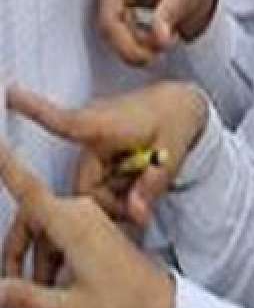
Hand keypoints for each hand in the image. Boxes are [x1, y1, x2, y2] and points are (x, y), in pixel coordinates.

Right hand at [0, 140, 174, 307]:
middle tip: (11, 283)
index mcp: (74, 222)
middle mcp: (82, 213)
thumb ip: (25, 299)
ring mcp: (91, 219)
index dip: (7, 166)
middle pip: (31, 217)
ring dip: (34, 259)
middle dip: (17, 251)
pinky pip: (60, 234)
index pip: (28, 189)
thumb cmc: (126, 307)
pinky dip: (50, 257)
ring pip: (45, 228)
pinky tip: (54, 286)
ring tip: (39, 295)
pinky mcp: (96, 229)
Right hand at [3, 81, 207, 280]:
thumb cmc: (176, 120)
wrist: (183, 103)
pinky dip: (116, 183)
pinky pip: (98, 177)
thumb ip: (152, 186)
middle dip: (111, 200)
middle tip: (141, 201)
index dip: (32, 111)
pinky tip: (135, 176)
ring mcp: (94, 139)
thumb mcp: (172, 155)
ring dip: (115, 192)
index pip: (61, 121)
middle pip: (84, 187)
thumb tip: (134, 214)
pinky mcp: (98, 146)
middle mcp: (91, 130)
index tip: (8, 93)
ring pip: (93, 186)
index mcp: (103, 125)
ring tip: (143, 180)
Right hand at [55, 0, 218, 65]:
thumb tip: (159, 40)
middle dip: (132, 44)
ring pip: (112, 34)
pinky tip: (157, 41)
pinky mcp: (118, 11)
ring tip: (165, 41)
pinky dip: (139, 48)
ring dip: (138, 48)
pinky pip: (120, 39)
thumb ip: (170, 13)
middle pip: (108, 20)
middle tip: (157, 52)